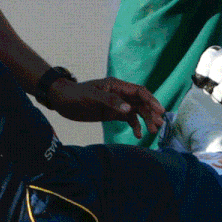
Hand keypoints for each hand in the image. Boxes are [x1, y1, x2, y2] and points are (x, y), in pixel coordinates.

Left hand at [47, 77, 165, 138]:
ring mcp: (117, 104)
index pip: (139, 92)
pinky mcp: (112, 113)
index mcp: (116, 85)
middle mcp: (120, 94)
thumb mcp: (92, 96)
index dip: (151, 100)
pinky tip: (138, 135)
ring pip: (137, 111)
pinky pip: (128, 119)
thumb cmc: (76, 95)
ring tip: (152, 131)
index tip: (159, 111)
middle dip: (151, 113)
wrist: (62, 101)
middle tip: (159, 125)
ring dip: (146, 120)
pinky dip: (135, 126)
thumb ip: (111, 101)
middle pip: (141, 103)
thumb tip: (129, 109)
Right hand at [164, 46, 221, 152]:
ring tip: (210, 85)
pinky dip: (207, 61)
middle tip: (218, 99)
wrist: (190, 131)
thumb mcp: (214, 145)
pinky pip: (213, 53)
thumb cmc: (207, 140)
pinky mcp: (209, 71)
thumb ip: (219, 146)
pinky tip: (200, 78)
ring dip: (221, 69)